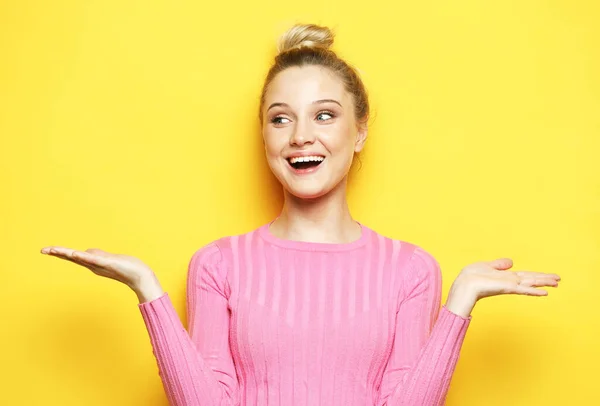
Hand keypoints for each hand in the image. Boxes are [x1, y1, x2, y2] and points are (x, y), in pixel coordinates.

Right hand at [40, 246, 155, 290]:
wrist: (139, 276)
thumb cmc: (126, 268)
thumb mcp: (108, 259)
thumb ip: (97, 256)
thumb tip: (86, 252)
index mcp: (92, 263)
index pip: (73, 257)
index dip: (61, 253)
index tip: (48, 250)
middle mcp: (93, 265)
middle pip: (72, 257)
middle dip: (58, 253)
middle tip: (43, 250)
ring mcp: (99, 264)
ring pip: (80, 258)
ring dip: (66, 253)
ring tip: (53, 250)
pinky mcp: (107, 264)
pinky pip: (93, 260)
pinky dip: (84, 256)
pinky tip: (75, 254)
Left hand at [454, 257, 560, 301]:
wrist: (464, 284)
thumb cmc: (471, 276)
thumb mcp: (487, 266)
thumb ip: (500, 265)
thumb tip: (512, 262)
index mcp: (506, 277)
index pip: (525, 275)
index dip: (537, 275)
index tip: (549, 276)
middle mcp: (510, 281)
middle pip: (531, 279)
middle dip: (545, 279)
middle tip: (559, 280)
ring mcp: (509, 285)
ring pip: (530, 283)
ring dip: (543, 282)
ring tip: (557, 283)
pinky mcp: (506, 288)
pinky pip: (523, 289)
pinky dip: (534, 291)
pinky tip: (545, 293)